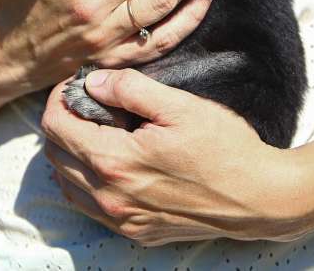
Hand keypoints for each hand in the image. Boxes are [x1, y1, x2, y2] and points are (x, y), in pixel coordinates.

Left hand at [42, 69, 307, 245]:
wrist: (259, 197)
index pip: (56, 127)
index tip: (76, 85)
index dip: (59, 99)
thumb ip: (130, 89)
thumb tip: (93, 81)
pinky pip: (87, 206)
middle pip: (55, 154)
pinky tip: (107, 162)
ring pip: (65, 183)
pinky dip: (83, 180)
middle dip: (62, 122)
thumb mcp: (179, 106)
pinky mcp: (134, 232)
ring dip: (69, 152)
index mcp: (115, 161)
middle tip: (87, 104)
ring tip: (96, 130)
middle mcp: (109, 196)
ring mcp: (121, 219)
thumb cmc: (223, 146)